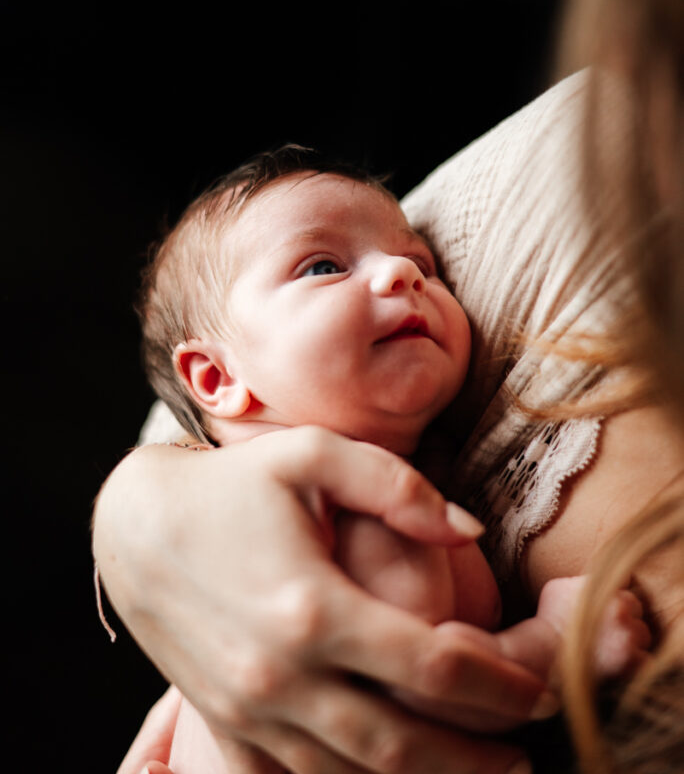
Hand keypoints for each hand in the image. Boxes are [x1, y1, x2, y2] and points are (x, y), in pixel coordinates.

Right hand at [95, 426, 551, 772]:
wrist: (137, 525)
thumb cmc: (231, 483)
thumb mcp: (311, 455)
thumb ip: (397, 486)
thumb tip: (470, 531)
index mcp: (313, 607)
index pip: (435, 668)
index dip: (503, 685)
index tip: (542, 688)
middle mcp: (281, 674)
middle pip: (404, 746)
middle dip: (479, 758)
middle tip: (528, 754)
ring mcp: (249, 712)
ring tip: (480, 772)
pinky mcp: (226, 726)